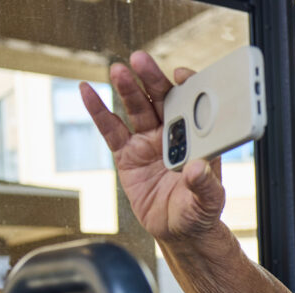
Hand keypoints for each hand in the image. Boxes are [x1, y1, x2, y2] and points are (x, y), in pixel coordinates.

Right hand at [79, 51, 224, 243]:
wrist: (178, 232)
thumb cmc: (199, 213)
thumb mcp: (208, 202)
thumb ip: (205, 185)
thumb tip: (199, 169)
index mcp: (198, 140)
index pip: (194, 105)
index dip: (188, 87)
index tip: (181, 75)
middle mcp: (173, 135)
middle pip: (162, 100)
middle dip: (152, 79)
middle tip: (141, 60)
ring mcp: (148, 142)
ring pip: (137, 109)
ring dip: (128, 88)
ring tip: (118, 70)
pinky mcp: (127, 154)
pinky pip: (111, 129)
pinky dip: (98, 110)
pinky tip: (86, 91)